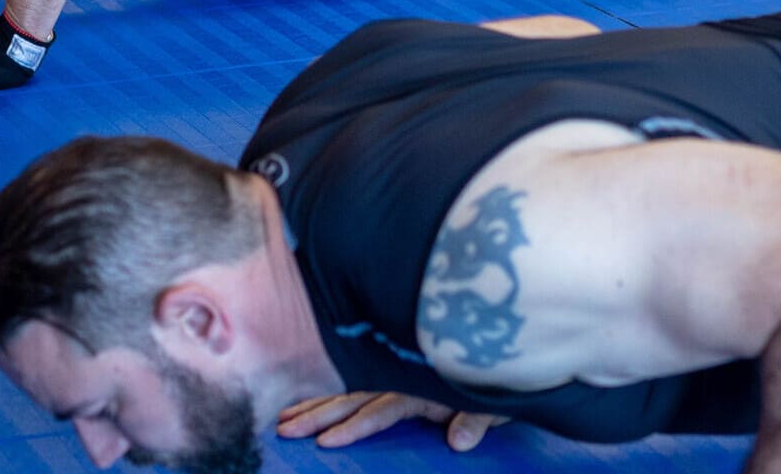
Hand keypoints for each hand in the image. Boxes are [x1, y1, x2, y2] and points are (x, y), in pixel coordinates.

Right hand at [276, 392, 509, 450]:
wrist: (499, 338)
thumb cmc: (498, 377)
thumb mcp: (494, 402)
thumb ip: (475, 421)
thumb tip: (457, 442)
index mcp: (418, 388)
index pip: (378, 411)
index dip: (353, 428)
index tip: (325, 442)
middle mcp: (396, 379)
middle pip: (349, 398)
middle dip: (315, 415)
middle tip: (283, 429)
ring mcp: (390, 374)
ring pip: (342, 389)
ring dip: (311, 402)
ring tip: (281, 416)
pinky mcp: (388, 372)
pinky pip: (350, 383)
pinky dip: (325, 391)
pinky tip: (303, 398)